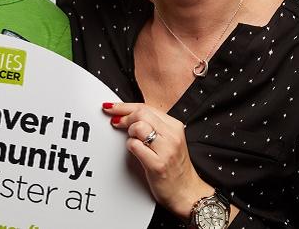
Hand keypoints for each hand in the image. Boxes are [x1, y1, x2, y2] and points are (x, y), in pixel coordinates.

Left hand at [102, 102, 212, 219]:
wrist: (186, 192)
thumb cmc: (174, 167)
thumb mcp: (168, 140)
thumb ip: (152, 126)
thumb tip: (125, 114)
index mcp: (174, 126)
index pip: (145, 107)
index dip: (125, 106)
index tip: (111, 107)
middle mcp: (172, 135)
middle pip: (141, 113)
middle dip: (124, 117)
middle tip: (116, 123)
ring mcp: (166, 149)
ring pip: (138, 127)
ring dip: (130, 134)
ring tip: (135, 142)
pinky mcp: (157, 164)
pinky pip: (135, 146)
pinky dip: (130, 147)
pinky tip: (136, 152)